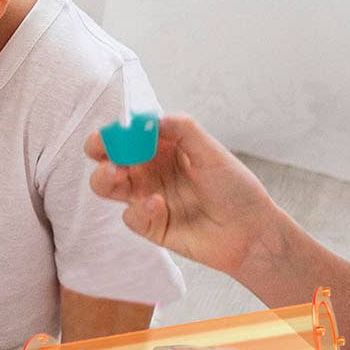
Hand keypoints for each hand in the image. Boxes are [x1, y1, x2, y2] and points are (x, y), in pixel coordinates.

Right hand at [85, 114, 280, 278]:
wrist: (251, 231)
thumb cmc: (236, 189)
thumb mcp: (212, 151)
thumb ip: (182, 130)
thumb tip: (150, 119)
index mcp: (164, 148)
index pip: (129, 133)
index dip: (117, 130)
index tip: (117, 130)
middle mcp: (151, 171)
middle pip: (108, 157)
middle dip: (99, 151)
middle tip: (103, 151)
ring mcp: (147, 198)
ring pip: (107, 186)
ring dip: (104, 178)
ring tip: (116, 174)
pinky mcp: (150, 225)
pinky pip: (130, 216)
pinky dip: (139, 210)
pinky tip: (159, 205)